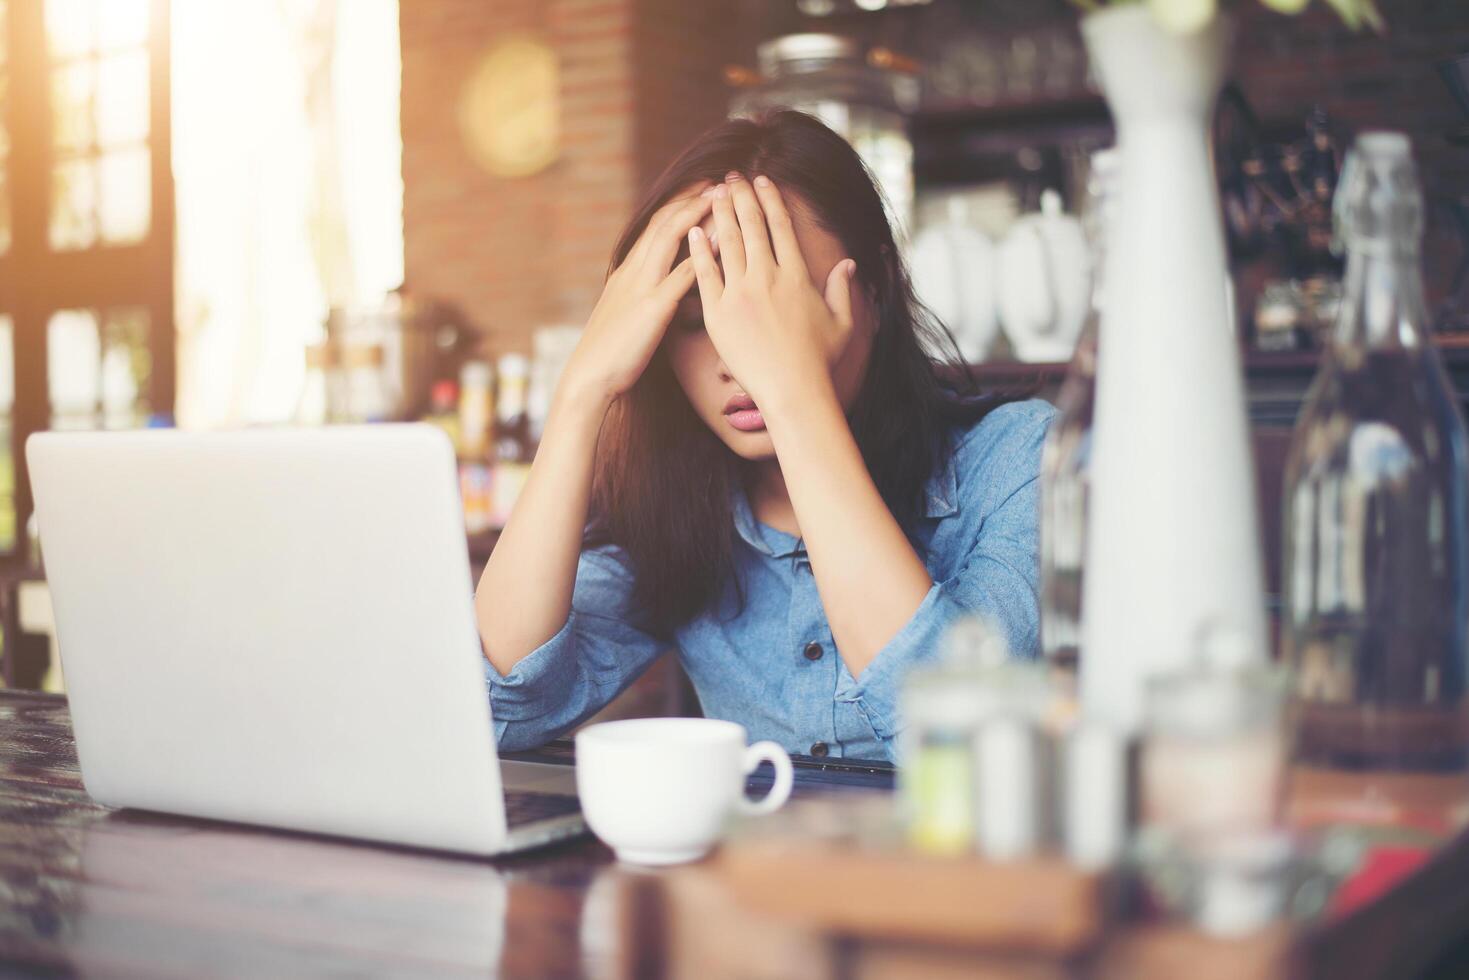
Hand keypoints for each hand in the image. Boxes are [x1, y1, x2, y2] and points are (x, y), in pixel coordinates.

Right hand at [561, 184, 714, 404]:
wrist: (591, 376)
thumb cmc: (612, 353)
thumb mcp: (628, 315)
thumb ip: (646, 297)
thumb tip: (666, 291)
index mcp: (629, 272)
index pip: (656, 227)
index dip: (680, 205)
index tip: (703, 189)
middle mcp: (634, 272)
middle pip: (664, 222)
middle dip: (692, 198)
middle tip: (719, 180)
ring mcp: (642, 287)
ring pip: (670, 238)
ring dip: (697, 214)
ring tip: (721, 197)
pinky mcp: (652, 309)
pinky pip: (680, 276)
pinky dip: (701, 256)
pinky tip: (721, 243)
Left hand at [686, 175, 856, 416]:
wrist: (792, 391)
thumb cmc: (819, 362)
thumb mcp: (842, 323)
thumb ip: (843, 289)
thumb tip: (848, 264)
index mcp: (797, 276)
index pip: (781, 227)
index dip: (771, 199)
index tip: (762, 181)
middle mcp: (768, 278)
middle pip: (752, 226)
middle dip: (741, 196)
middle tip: (731, 177)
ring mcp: (740, 294)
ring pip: (728, 243)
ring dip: (719, 214)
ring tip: (711, 193)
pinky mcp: (718, 314)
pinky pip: (705, 274)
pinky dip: (699, 250)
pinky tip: (693, 231)